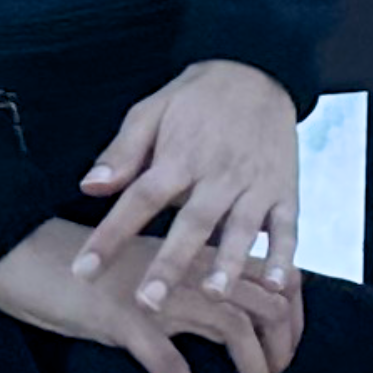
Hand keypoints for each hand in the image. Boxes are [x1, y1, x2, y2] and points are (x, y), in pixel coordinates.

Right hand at [0, 215, 304, 372]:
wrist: (20, 250)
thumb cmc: (77, 262)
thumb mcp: (138, 264)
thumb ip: (178, 276)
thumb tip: (216, 307)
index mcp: (188, 249)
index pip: (265, 272)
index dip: (290, 313)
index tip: (289, 348)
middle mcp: (182, 266)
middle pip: (263, 300)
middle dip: (283, 346)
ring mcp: (156, 293)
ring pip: (231, 331)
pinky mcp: (125, 320)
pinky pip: (173, 370)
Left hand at [70, 57, 297, 310]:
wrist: (257, 70)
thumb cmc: (196, 99)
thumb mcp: (151, 111)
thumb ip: (122, 152)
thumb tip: (89, 188)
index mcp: (179, 156)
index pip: (139, 199)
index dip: (111, 235)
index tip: (84, 271)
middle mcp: (218, 174)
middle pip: (191, 222)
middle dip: (170, 264)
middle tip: (148, 302)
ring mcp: (255, 184)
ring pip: (241, 228)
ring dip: (228, 263)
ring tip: (213, 295)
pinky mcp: (286, 190)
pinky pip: (287, 227)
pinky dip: (283, 255)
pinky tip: (277, 285)